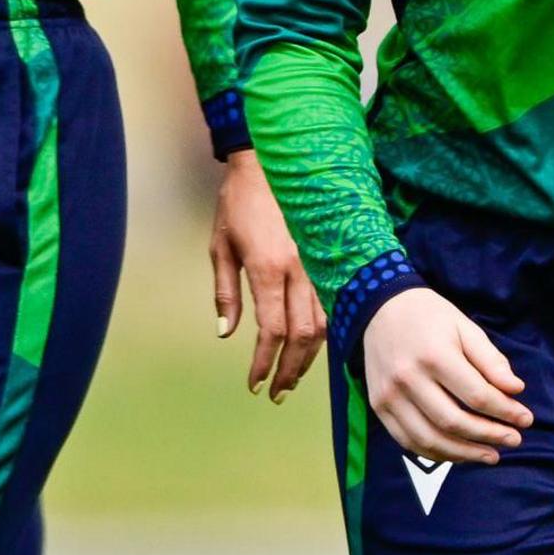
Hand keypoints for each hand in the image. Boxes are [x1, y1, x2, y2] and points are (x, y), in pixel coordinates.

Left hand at [210, 150, 323, 401]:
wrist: (275, 161)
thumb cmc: (239, 203)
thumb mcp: (220, 246)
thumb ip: (225, 291)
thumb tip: (226, 332)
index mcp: (268, 267)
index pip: (271, 330)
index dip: (264, 363)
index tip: (254, 384)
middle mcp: (300, 269)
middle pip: (303, 335)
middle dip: (290, 370)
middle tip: (276, 393)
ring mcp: (320, 264)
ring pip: (324, 323)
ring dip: (309, 357)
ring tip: (293, 377)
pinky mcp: (329, 258)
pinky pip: (333, 304)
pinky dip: (324, 332)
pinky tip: (312, 346)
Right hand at [361, 288, 530, 464]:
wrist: (381, 310)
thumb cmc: (431, 317)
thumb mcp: (466, 328)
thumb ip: (491, 360)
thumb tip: (516, 390)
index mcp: (435, 356)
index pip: (476, 395)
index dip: (505, 412)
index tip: (526, 419)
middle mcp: (408, 379)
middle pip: (453, 422)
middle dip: (488, 436)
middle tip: (513, 440)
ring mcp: (389, 396)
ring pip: (430, 439)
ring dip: (464, 453)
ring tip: (491, 455)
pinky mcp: (378, 407)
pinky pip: (408, 441)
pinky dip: (436, 454)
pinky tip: (459, 453)